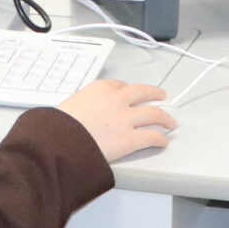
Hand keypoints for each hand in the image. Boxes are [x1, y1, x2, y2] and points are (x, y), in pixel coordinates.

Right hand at [56, 78, 177, 161]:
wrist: (58, 141)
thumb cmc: (58, 127)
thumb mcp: (68, 105)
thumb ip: (83, 106)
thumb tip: (84, 115)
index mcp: (100, 88)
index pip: (120, 85)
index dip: (128, 90)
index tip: (131, 93)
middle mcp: (116, 100)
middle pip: (143, 93)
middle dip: (154, 93)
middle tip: (160, 95)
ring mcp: (125, 119)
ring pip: (154, 114)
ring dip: (164, 117)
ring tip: (170, 122)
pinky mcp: (130, 139)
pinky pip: (152, 137)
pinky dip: (160, 139)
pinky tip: (163, 142)